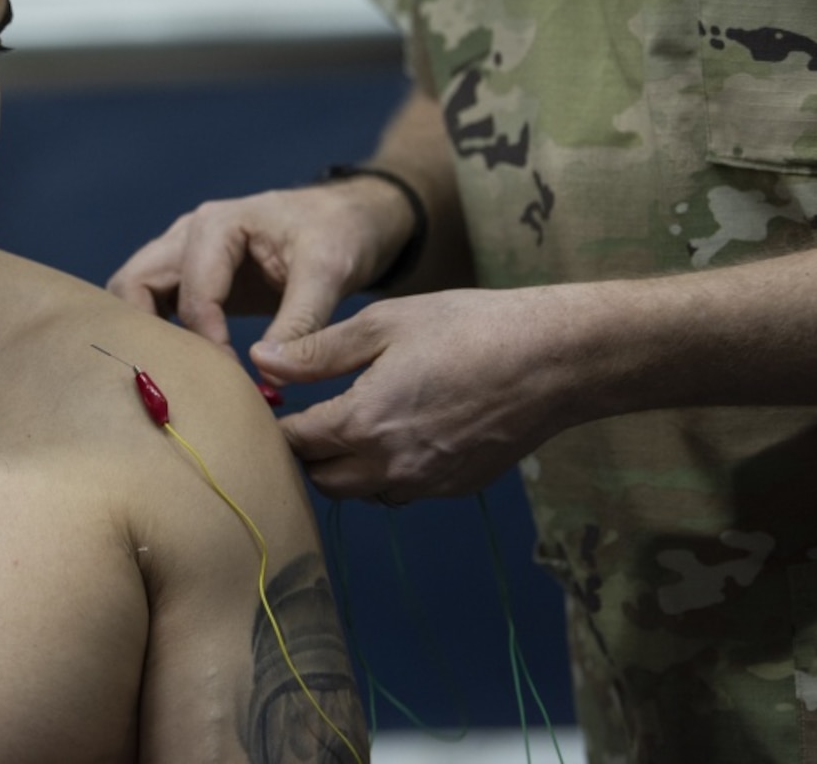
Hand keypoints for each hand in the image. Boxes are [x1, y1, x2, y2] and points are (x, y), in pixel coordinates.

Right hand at [107, 184, 408, 351]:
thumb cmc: (339, 233)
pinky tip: (182, 364)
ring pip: (133, 292)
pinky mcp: (189, 276)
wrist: (347, 219)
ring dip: (146, 332)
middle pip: (133, 284)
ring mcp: (182, 253)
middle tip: (179, 377)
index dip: (207, 342)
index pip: (191, 294)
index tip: (233, 378)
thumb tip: (265, 375)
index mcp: (217, 226)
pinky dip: (158, 331)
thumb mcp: (329, 272)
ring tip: (175, 373)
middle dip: (147, 333)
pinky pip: (153, 302)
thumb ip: (300, 323)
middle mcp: (187, 235)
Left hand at [262, 286, 592, 500]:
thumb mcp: (383, 324)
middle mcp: (390, 467)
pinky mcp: (455, 488)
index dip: (276, 424)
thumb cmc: (468, 328)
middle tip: (308, 415)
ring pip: (359, 492)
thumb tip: (261, 361)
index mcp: (364, 423)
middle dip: (306, 453)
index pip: (295, 443)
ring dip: (344, 467)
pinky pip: (400, 492)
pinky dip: (384, 472)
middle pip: (320, 479)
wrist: (555, 360)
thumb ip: (317, 352)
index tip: (272, 404)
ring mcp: (426, 484)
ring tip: (349, 424)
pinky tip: (397, 434)